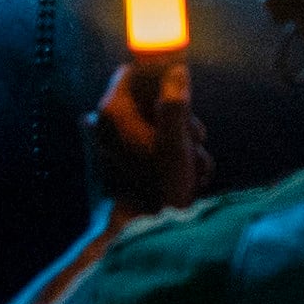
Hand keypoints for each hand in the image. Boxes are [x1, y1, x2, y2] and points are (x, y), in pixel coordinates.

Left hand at [84, 62, 211, 215]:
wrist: (137, 233)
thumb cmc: (156, 187)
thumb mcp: (175, 142)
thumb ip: (176, 102)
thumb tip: (176, 70)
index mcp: (113, 112)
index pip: (132, 72)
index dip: (160, 74)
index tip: (185, 88)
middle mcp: (107, 125)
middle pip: (148, 101)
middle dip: (180, 118)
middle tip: (196, 138)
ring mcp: (112, 146)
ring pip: (155, 127)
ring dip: (182, 142)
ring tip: (195, 167)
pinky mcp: (121, 165)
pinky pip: (150, 149)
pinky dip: (171, 159)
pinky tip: (187, 178)